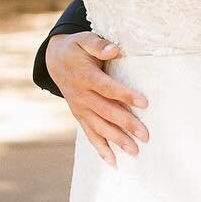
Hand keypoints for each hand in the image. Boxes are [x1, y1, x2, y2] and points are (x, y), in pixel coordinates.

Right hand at [45, 31, 148, 165]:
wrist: (54, 60)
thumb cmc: (76, 48)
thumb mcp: (84, 40)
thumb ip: (98, 44)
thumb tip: (113, 49)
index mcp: (85, 77)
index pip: (108, 88)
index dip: (125, 95)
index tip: (145, 103)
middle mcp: (81, 96)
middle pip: (106, 112)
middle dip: (126, 124)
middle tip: (146, 135)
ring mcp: (80, 109)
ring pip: (99, 127)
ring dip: (117, 140)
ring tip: (135, 151)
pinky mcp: (80, 116)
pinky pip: (90, 134)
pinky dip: (101, 149)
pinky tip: (113, 161)